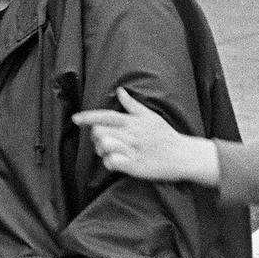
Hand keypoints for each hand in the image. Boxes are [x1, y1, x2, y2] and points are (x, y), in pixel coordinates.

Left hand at [72, 89, 218, 185]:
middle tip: (104, 142)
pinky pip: (112, 163)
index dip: (88, 117)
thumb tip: (120, 91)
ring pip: (104, 146)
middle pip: (100, 132)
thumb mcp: (150, 116)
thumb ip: (132, 105)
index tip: (75, 119)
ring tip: (111, 152)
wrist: (183, 155)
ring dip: (102, 151)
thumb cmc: (165, 135)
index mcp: (133, 122)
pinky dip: (110, 163)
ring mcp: (133, 150)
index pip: (106, 116)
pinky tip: (116, 163)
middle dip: (96, 138)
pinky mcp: (135, 166)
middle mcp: (131, 134)